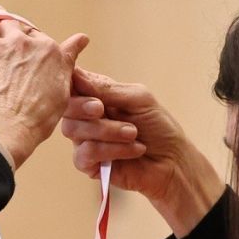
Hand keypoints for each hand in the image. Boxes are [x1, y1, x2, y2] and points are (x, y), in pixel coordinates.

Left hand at [0, 1, 85, 167]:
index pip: (30, 31)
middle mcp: (18, 41)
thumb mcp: (63, 86)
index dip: (20, 29)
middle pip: (3, 19)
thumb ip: (67, 58)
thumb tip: (81, 40)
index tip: (15, 28)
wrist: (6, 128)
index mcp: (44, 48)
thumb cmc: (36, 116)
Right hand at [61, 65, 223, 238]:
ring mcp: (85, 140)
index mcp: (96, 96)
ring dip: (107, 130)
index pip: (72, 84)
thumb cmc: (158, 127)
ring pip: (74, 130)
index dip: (70, 83)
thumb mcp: (138, 99)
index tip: (82, 84)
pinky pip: (85, 153)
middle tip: (102, 109)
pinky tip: (133, 150)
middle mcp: (86, 117)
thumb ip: (106, 89)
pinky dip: (111, 150)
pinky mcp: (87, 163)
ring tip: (133, 133)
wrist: (173, 161)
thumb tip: (76, 74)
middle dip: (83, 107)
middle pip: (65, 107)